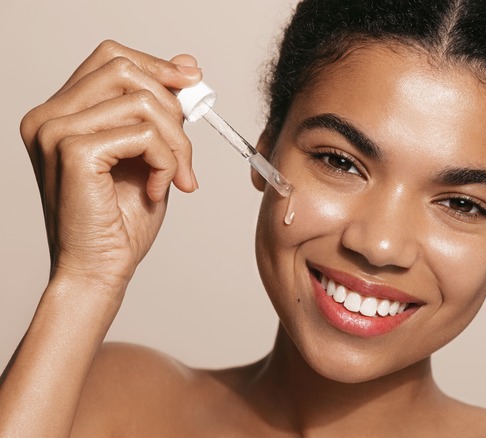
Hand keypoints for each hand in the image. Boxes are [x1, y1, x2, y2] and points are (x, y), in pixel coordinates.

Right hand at [19, 40, 201, 291]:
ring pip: (143, 102)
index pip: (111, 58)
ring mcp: (55, 131)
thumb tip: (186, 64)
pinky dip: (166, 161)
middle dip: (172, 107)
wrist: (99, 270)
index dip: (157, 65)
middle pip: (125, 68)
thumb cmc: (120, 220)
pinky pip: (145, 133)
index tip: (192, 82)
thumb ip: (160, 110)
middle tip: (185, 152)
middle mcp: (48, 116)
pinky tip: (157, 188)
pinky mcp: (73, 152)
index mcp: (60, 112)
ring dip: (176, 142)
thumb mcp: (149, 152)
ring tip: (175, 177)